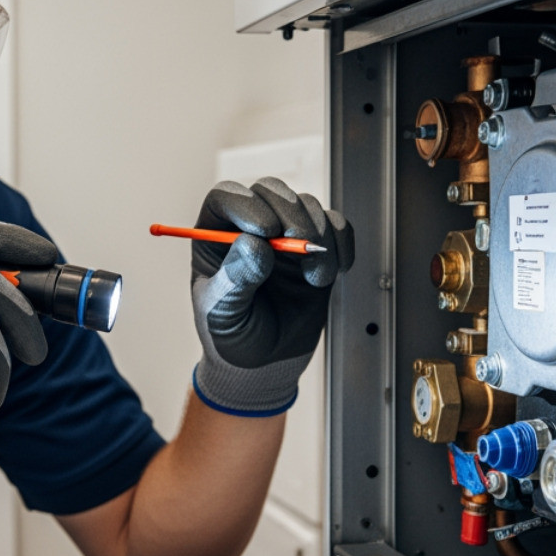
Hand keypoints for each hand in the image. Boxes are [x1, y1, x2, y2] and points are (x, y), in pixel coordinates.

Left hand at [190, 178, 353, 414]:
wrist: (264, 364)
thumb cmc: (232, 337)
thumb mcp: (222, 314)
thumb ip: (235, 280)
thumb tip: (254, 246)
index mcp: (214, 236)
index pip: (226, 198)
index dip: (246, 205)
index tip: (266, 231)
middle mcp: (250, 227)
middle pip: (270, 191)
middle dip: (291, 213)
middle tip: (300, 244)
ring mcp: (285, 235)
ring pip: (306, 205)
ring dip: (318, 236)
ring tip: (316, 279)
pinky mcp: (316, 248)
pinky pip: (335, 226)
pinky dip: (341, 242)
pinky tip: (333, 272)